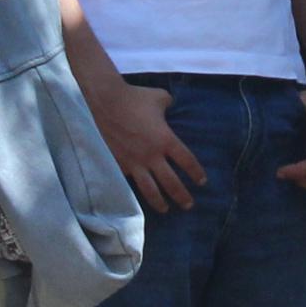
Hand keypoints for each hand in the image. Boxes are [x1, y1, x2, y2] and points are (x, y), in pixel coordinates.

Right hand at [93, 76, 203, 212]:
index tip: (201, 181)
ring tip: (165, 208)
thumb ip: (169, 105)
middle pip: (172, 182)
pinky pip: (129, 182)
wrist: (103, 102)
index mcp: (165, 139)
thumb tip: (171, 107)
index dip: (196, 173)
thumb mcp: (159, 97)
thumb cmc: (133, 97)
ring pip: (150, 190)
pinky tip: (138, 198)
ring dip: (160, 202)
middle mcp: (152, 155)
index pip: (187, 161)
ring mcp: (134, 162)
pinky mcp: (118, 164)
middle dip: (182, 196)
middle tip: (189, 205)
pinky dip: (135, 192)